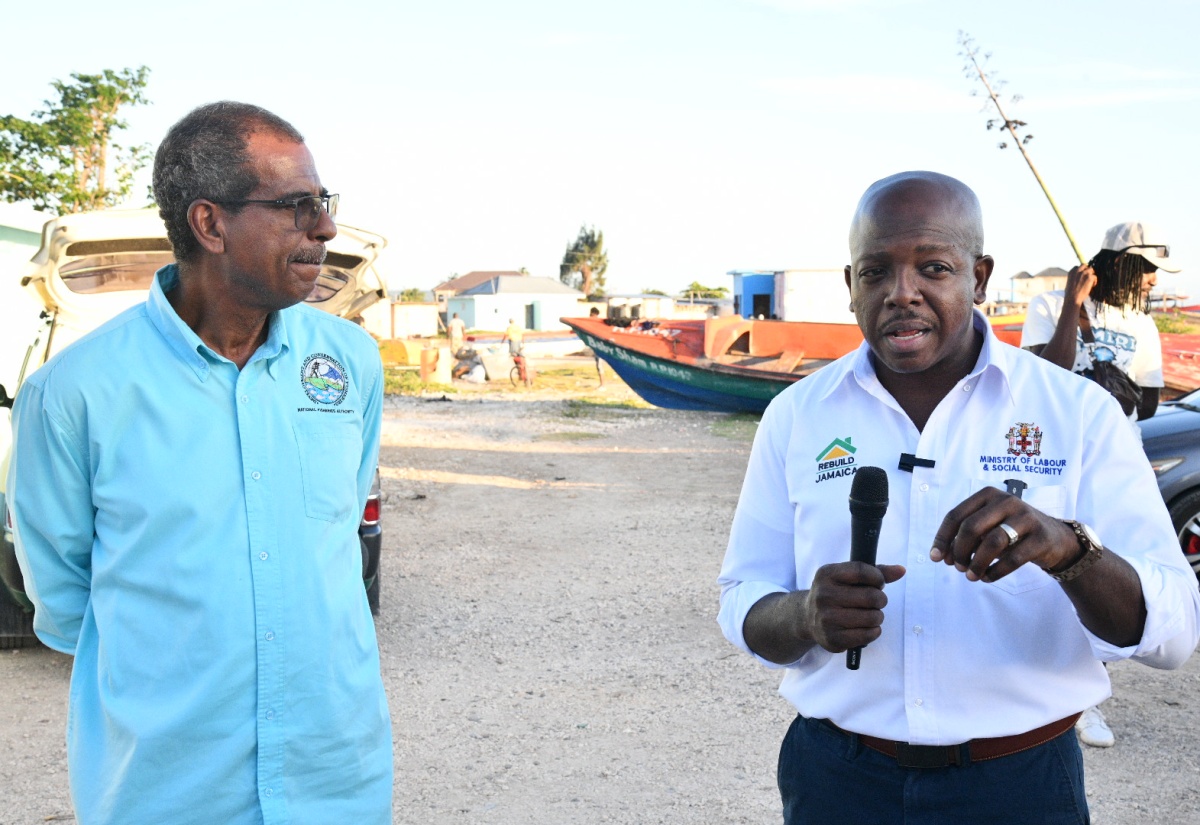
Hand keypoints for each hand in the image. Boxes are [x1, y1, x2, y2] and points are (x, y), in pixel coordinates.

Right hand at [801, 561, 905, 652]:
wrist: (808, 617)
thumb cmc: (835, 593)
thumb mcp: (848, 577)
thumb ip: (876, 572)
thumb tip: (901, 570)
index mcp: (826, 574)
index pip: (861, 571)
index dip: (877, 577)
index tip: (878, 583)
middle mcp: (823, 595)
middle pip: (870, 596)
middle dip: (880, 599)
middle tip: (877, 602)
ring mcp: (826, 618)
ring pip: (872, 617)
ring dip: (878, 616)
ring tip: (871, 614)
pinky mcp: (833, 638)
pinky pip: (868, 635)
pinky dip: (874, 631)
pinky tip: (867, 627)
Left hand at [929, 487, 1078, 581]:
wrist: (1054, 538)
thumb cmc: (1012, 532)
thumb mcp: (988, 528)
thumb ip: (965, 538)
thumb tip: (943, 557)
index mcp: (988, 495)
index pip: (955, 515)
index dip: (943, 538)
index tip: (936, 558)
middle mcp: (1006, 501)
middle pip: (971, 527)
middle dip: (960, 551)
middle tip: (958, 568)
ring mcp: (1026, 517)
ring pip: (992, 542)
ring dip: (977, 563)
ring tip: (971, 576)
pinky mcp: (1041, 537)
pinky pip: (1014, 558)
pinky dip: (996, 571)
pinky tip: (988, 578)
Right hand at [1064, 264, 1097, 307]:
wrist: (1073, 298)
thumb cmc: (1070, 293)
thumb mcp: (1069, 283)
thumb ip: (1074, 277)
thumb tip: (1079, 278)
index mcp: (1071, 272)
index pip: (1077, 267)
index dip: (1081, 270)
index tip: (1082, 274)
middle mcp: (1077, 270)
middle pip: (1085, 265)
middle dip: (1087, 270)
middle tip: (1088, 276)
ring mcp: (1084, 273)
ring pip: (1091, 270)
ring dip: (1091, 275)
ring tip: (1091, 282)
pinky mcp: (1090, 277)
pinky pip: (1095, 276)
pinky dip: (1094, 281)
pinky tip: (1092, 285)